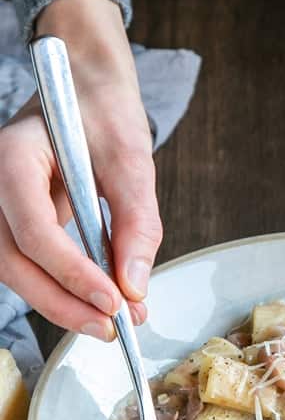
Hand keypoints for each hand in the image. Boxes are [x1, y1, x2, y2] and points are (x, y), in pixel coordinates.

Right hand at [0, 0, 161, 339]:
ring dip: (62, 305)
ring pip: (15, 270)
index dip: (71, 271)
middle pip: (13, 260)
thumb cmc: (104, 113)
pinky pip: (30, 265)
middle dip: (62, 303)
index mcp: (14, 157)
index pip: (32, 227)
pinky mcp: (17, 223)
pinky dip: (64, 290)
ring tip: (113, 324)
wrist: (86, 90)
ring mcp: (0, 205)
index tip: (113, 301)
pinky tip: (102, 304)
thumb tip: (135, 286)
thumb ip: (136, 223)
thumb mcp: (132, 160)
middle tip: (112, 329)